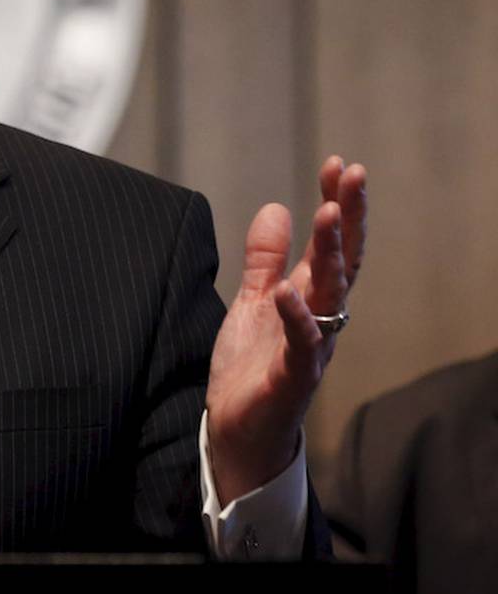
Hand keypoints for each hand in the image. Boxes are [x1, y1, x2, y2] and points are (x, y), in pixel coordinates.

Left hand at [206, 156, 366, 505]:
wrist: (240, 429)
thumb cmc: (253, 366)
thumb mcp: (253, 300)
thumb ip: (264, 258)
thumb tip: (275, 207)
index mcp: (311, 296)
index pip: (333, 243)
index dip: (338, 203)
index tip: (339, 163)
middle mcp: (322, 317)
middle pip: (343, 259)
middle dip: (348, 215)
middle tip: (352, 172)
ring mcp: (312, 346)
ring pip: (331, 294)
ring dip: (330, 252)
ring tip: (327, 211)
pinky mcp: (293, 375)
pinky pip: (300, 343)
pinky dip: (295, 315)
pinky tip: (287, 288)